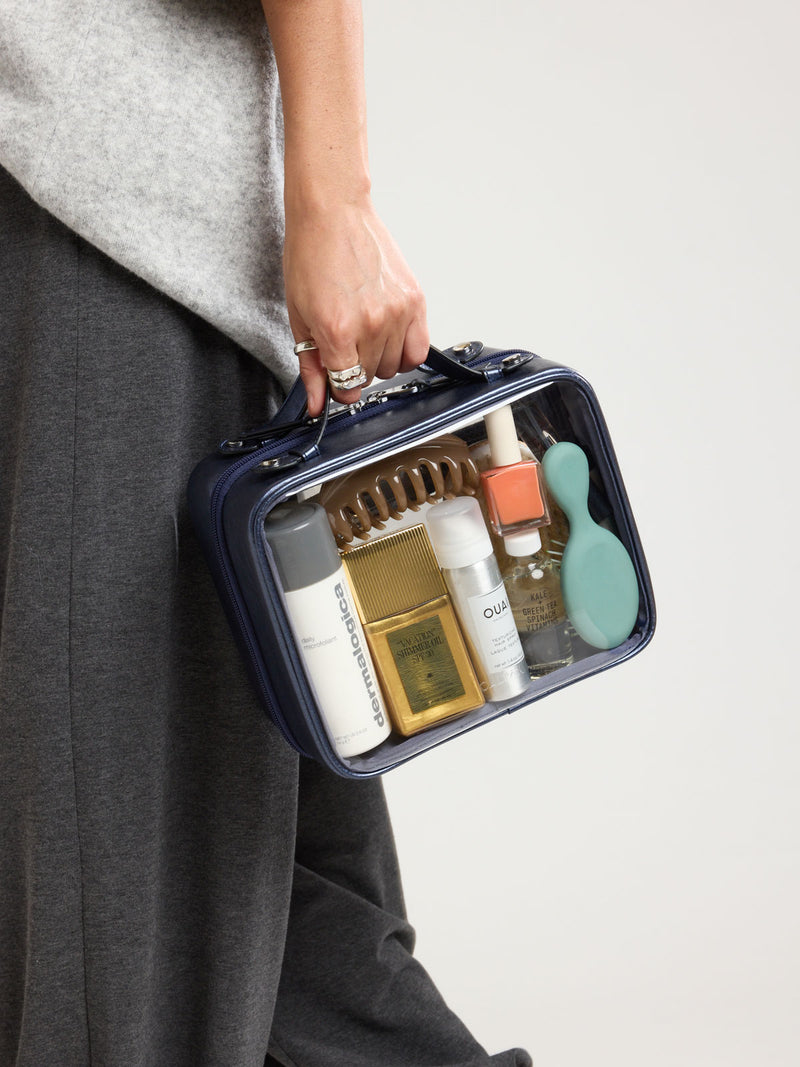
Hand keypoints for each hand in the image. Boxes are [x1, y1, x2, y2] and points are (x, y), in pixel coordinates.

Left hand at [283, 196, 429, 414]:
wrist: (332, 212)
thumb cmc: (310, 256)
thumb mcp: (299, 317)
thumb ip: (310, 367)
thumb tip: (316, 405)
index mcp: (337, 330)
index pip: (347, 388)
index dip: (337, 386)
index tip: (334, 374)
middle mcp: (371, 324)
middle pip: (369, 378)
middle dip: (354, 367)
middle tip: (344, 341)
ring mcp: (397, 313)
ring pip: (394, 367)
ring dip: (379, 358)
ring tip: (364, 331)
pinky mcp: (415, 301)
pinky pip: (418, 349)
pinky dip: (405, 351)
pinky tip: (388, 336)